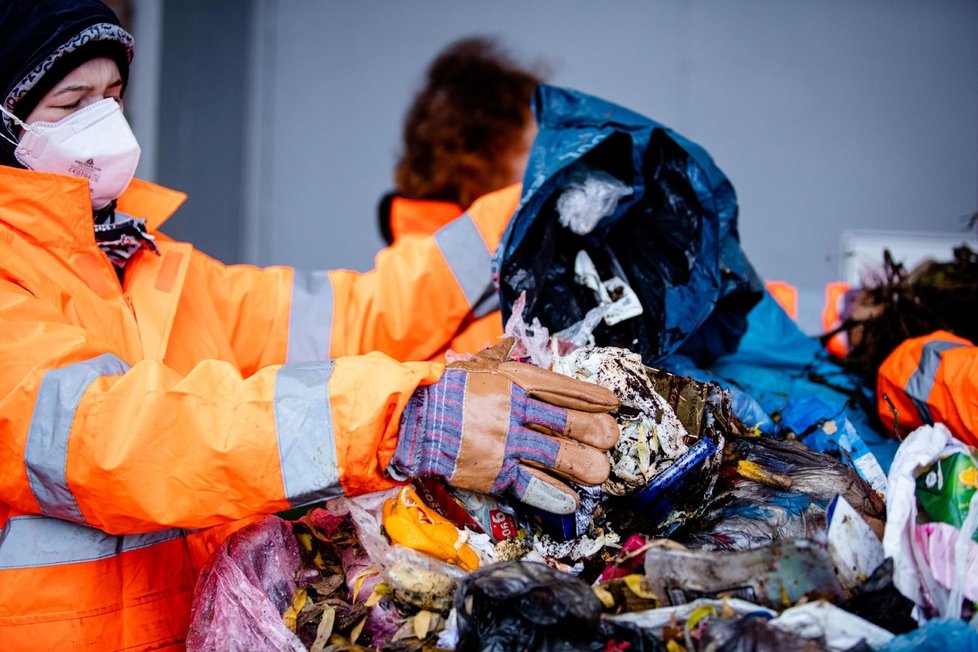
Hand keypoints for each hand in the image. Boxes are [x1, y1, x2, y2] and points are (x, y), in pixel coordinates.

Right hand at [389, 339, 619, 513]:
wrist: (408, 420)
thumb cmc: (439, 391)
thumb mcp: (473, 366)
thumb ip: (497, 361)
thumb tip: (510, 347)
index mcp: (511, 381)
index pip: (563, 389)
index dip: (592, 398)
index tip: (612, 404)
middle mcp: (514, 410)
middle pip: (571, 422)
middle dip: (598, 432)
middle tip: (610, 438)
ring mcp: (506, 442)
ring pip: (560, 456)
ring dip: (586, 465)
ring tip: (600, 470)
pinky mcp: (495, 472)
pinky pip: (535, 486)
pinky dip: (557, 495)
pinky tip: (572, 499)